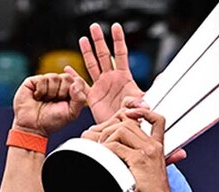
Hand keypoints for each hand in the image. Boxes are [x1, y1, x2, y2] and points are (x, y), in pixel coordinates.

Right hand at [11, 72, 87, 137]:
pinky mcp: (33, 81)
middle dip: (62, 92)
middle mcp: (58, 84)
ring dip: (51, 93)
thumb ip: (79, 99)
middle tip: (55, 101)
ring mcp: (46, 81)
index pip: (78, 81)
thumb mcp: (71, 113)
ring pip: (54, 77)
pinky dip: (41, 91)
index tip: (68, 99)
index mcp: (69, 92)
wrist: (33, 127)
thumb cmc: (52, 121)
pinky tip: (37, 97)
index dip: (75, 88)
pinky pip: (42, 79)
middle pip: (67, 77)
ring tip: (45, 100)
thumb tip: (75, 84)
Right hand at [74, 23, 186, 163]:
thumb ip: (142, 99)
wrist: (123, 136)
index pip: (121, 54)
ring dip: (87, 53)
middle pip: (104, 56)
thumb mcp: (141, 106)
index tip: (116, 28)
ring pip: (92, 66)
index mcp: (124, 78)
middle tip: (94, 28)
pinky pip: (81, 86)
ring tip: (83, 40)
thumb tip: (150, 94)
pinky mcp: (92, 99)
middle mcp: (111, 81)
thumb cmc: (135, 121)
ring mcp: (101, 88)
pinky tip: (68, 69)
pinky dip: (74, 78)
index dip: (118, 40)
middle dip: (99, 41)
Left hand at [96, 106, 171, 191]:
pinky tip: (103, 158)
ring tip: (104, 150)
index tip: (129, 115)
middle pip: (130, 122)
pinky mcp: (138, 160)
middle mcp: (153, 146)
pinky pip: (116, 146)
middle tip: (104, 141)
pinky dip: (105, 150)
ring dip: (107, 137)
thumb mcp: (150, 170)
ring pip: (121, 130)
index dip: (142, 112)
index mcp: (157, 147)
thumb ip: (140, 158)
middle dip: (112, 127)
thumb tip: (121, 153)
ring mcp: (146, 152)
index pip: (156, 119)